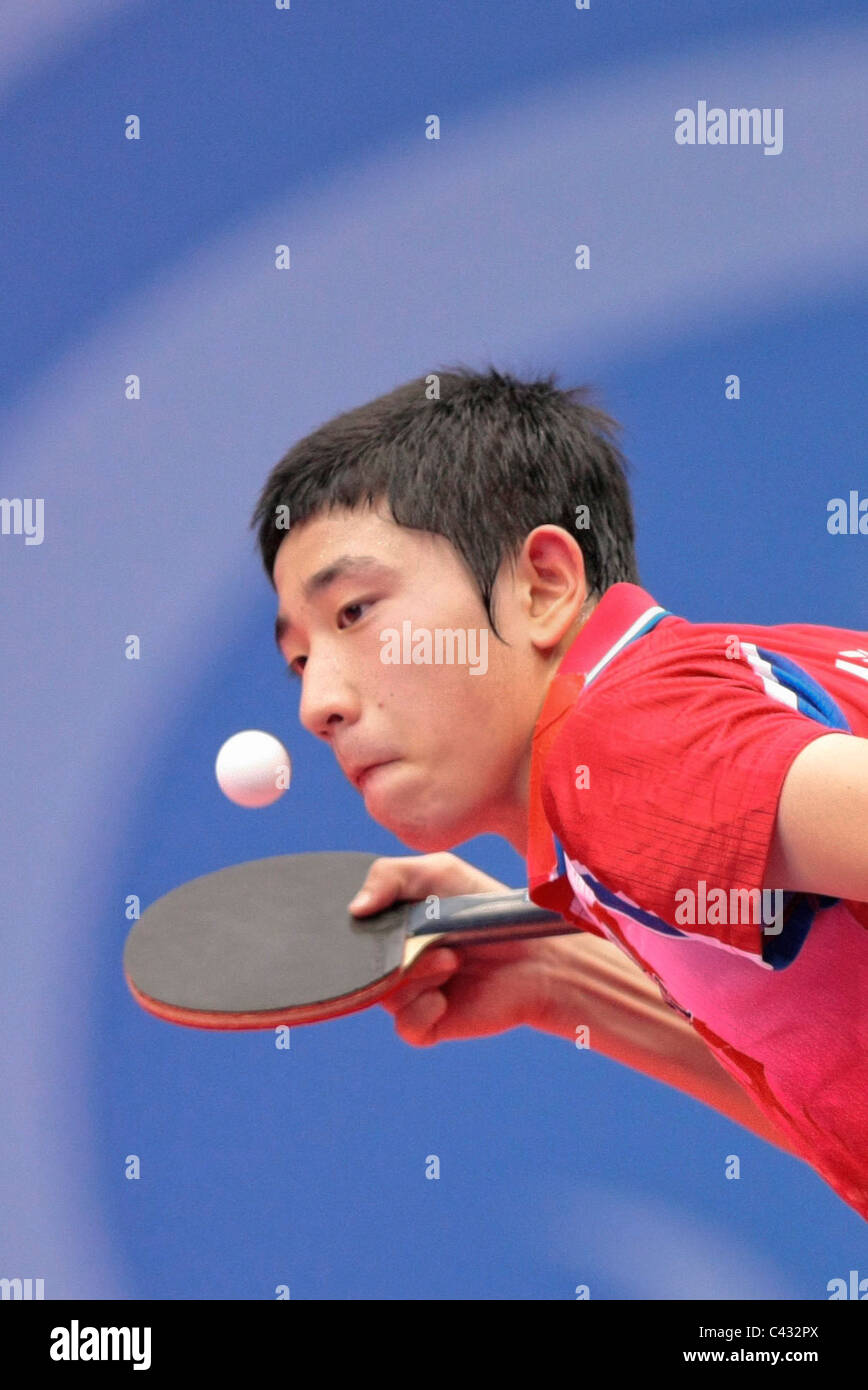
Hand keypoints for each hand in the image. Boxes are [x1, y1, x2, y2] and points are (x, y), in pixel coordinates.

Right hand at [347, 852, 561, 1045]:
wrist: (537, 955)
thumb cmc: (486, 909)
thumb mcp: (439, 873)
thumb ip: (389, 876)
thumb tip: (353, 910)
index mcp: (389, 927)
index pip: (349, 931)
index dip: (356, 925)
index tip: (377, 915)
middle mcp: (394, 961)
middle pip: (362, 965)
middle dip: (394, 951)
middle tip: (429, 939)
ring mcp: (410, 993)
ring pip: (385, 994)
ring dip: (417, 975)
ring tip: (452, 960)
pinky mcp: (429, 1023)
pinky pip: (406, 1024)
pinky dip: (422, 1009)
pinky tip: (445, 997)